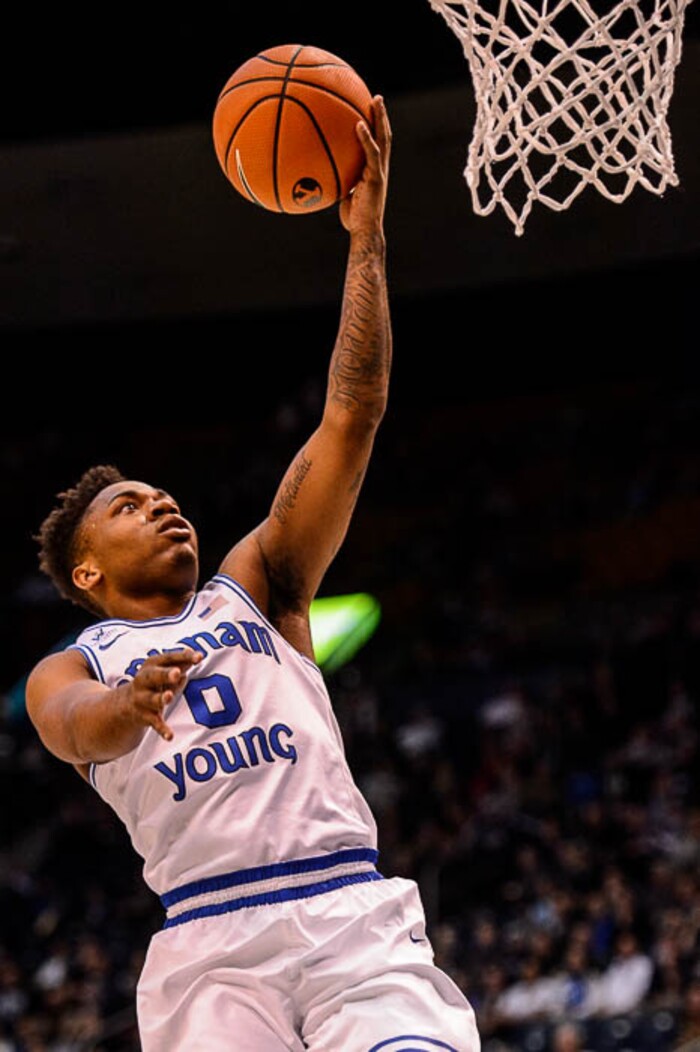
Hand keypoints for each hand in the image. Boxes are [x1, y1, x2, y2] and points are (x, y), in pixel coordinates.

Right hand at [127, 648, 201, 740]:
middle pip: (154, 676)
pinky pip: (155, 723)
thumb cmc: (154, 683)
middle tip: (176, 673)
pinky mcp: (144, 716)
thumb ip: (181, 664)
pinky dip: (162, 729)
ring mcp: (143, 699)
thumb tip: (197, 655)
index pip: (169, 658)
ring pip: (152, 699)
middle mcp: (144, 680)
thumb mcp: (166, 671)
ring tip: (168, 697)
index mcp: (152, 665)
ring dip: (160, 698)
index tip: (199, 657)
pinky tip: (170, 736)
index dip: (184, 657)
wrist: (125, 705)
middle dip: (165, 674)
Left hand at [339, 95, 390, 234]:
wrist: (364, 231)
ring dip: (380, 118)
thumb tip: (318, 173)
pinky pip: (371, 153)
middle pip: (385, 135)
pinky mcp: (376, 178)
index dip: (377, 126)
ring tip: (376, 100)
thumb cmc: (353, 217)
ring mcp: (380, 171)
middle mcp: (380, 167)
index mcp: (374, 170)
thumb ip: (337, 180)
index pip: (378, 143)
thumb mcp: (343, 194)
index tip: (371, 109)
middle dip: (382, 116)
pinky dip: (365, 137)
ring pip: (384, 139)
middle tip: (377, 97)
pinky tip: (358, 124)